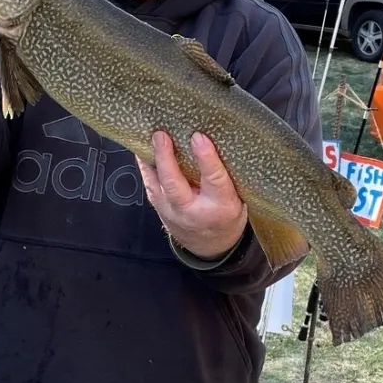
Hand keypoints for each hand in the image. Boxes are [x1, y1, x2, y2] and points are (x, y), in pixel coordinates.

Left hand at [137, 131, 247, 259]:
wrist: (211, 245)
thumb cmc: (227, 214)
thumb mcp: (238, 198)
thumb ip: (226, 175)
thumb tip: (214, 138)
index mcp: (221, 206)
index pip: (214, 180)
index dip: (206, 158)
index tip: (199, 138)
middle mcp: (194, 211)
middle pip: (175, 185)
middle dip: (167, 159)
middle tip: (162, 136)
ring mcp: (173, 212)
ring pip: (158, 186)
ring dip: (153, 160)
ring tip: (151, 137)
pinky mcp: (160, 208)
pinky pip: (150, 185)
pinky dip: (146, 166)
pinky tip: (144, 149)